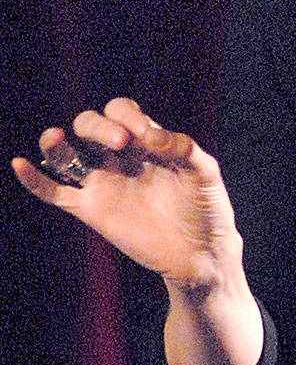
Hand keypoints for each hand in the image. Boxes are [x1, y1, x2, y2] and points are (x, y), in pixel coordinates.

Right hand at [13, 98, 241, 290]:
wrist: (200, 252)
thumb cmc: (208, 208)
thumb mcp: (204, 171)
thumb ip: (182, 147)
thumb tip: (148, 136)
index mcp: (148, 142)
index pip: (123, 112)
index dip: (126, 116)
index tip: (146, 137)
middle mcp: (121, 158)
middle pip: (90, 125)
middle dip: (99, 126)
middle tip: (122, 144)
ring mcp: (104, 183)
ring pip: (67, 154)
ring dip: (56, 143)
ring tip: (55, 137)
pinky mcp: (92, 210)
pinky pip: (55, 193)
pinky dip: (35, 180)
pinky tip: (19, 164)